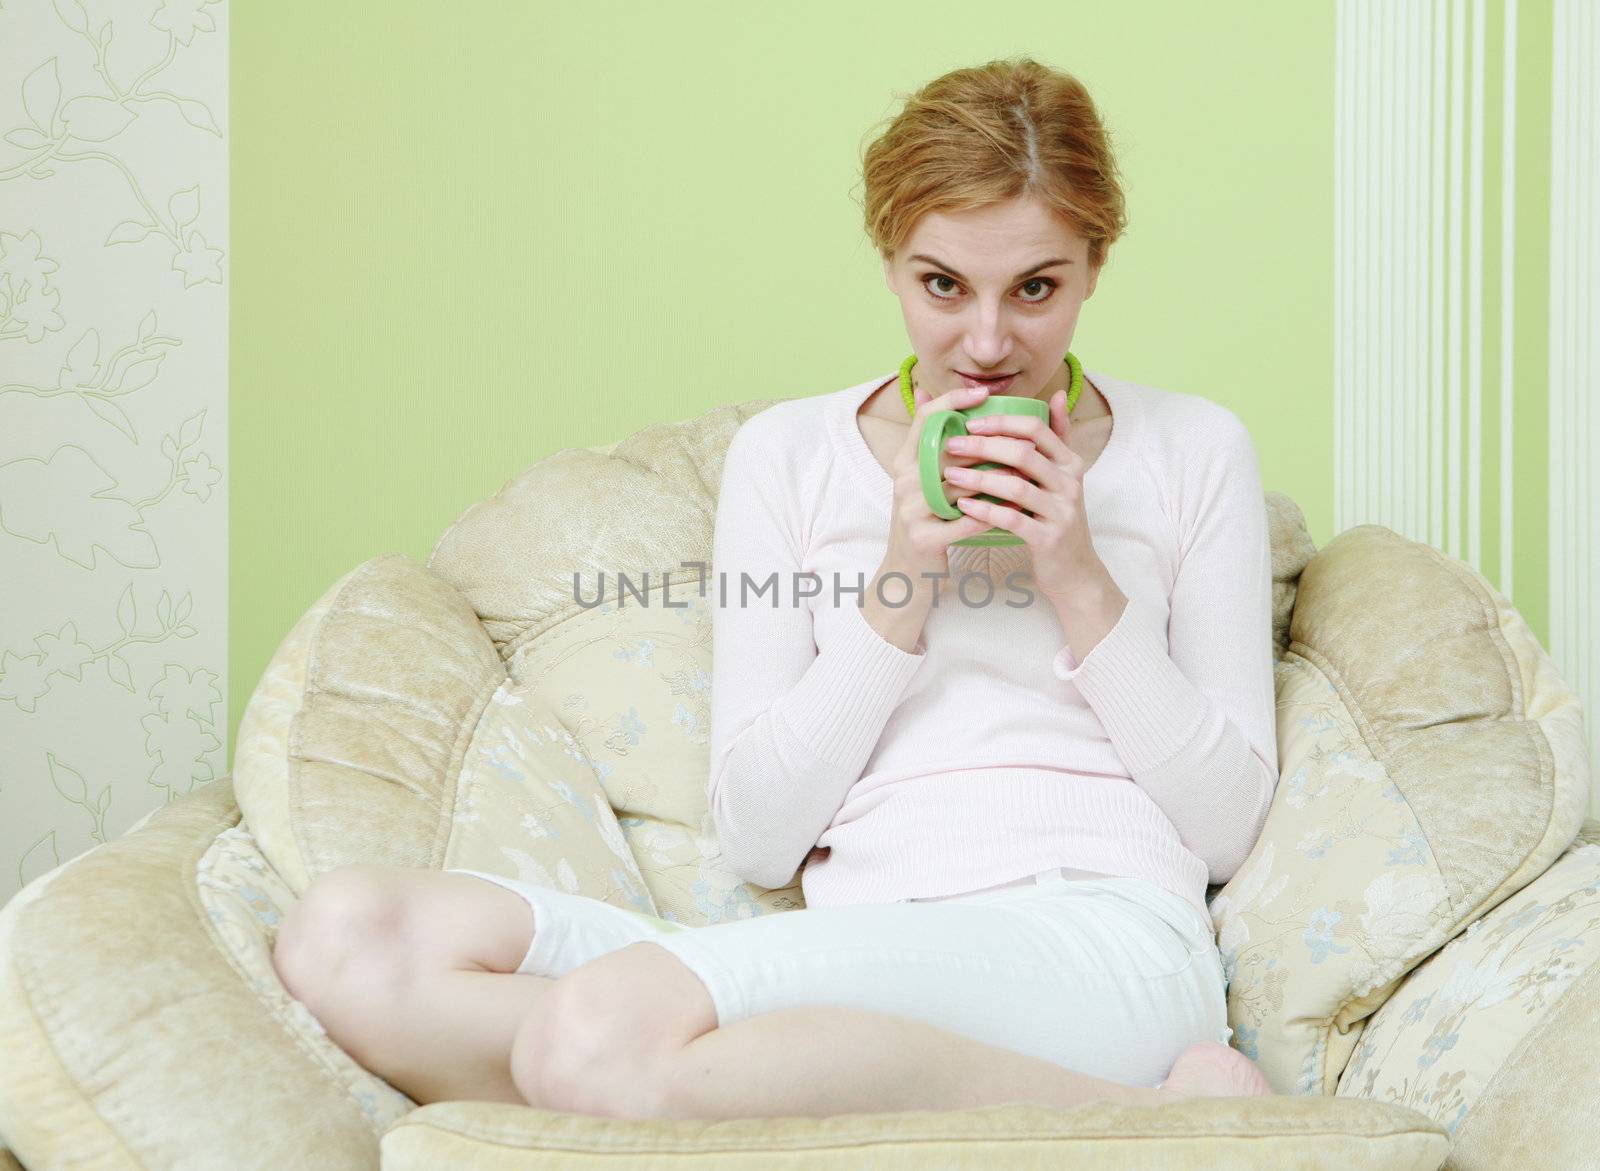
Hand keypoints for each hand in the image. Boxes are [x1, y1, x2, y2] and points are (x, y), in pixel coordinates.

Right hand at [884, 382, 1004, 571]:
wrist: (908, 573)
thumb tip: (928, 392)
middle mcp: (904, 481)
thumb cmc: (926, 520)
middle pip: (948, 447)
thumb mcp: (923, 479)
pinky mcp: (924, 538)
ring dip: (997, 476)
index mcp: (904, 462)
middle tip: (1022, 434)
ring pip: (961, 484)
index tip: (985, 392)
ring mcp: (911, 510)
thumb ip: (931, 442)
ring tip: (1027, 470)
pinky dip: (995, 512)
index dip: (953, 400)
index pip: (925, 418)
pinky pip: (967, 520)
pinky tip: (1018, 507)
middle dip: (988, 441)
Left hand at [938, 389, 1105, 609]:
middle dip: (983, 445)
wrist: (1075, 570)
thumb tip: (1052, 395)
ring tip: (949, 474)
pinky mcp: (1049, 539)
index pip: (1036, 429)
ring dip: (978, 477)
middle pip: (1023, 453)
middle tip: (951, 445)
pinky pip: (1013, 519)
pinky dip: (985, 511)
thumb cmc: (1057, 517)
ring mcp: (1061, 511)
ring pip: (1016, 485)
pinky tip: (963, 507)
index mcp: (1071, 462)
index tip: (969, 421)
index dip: (1001, 421)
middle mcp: (1070, 483)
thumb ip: (1058, 437)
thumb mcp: (1063, 476)